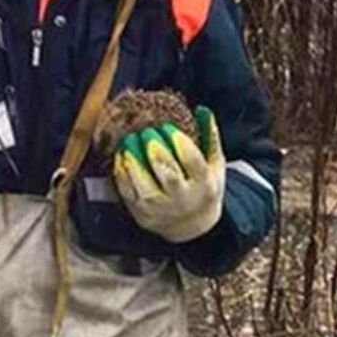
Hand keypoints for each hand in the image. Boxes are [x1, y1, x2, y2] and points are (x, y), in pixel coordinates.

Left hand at [112, 106, 224, 243]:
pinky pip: (128, 192)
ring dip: (135, 160)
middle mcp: (182, 199)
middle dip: (156, 151)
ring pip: (145, 186)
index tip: (168, 127)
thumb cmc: (203, 187)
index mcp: (203, 185)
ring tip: (129, 140)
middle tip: (146, 131)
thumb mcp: (214, 165)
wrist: (191, 226)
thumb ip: (210, 137)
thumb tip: (201, 109)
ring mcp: (160, 209)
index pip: (193, 163)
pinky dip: (122, 172)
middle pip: (169, 175)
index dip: (180, 143)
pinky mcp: (141, 214)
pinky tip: (122, 154)